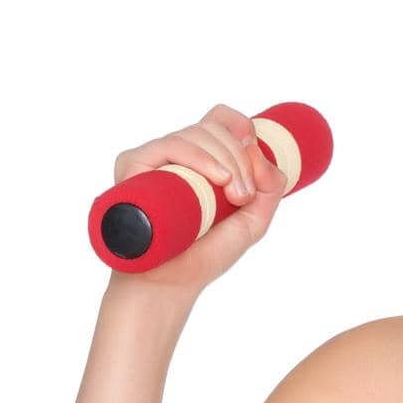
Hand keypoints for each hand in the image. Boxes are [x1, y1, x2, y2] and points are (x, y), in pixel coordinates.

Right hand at [104, 102, 289, 296]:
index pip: (219, 120)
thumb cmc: (205, 253)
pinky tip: (217, 180)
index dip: (239, 124)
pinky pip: (170, 146)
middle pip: (215, 128)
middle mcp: (177, 155)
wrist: (171, 282)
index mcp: (203, 160)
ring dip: (227, 162)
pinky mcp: (133, 166)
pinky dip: (199, 158)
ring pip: (196, 134)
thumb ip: (269, 189)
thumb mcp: (252, 221)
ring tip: (233, 197)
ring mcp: (154, 158)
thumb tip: (262, 155)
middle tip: (243, 197)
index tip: (253, 148)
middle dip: (240, 158)